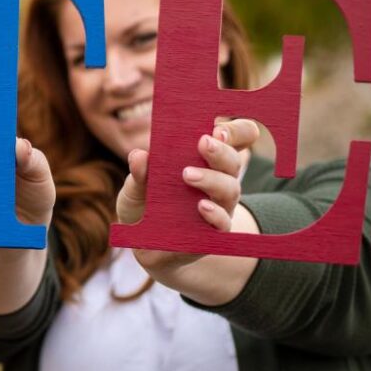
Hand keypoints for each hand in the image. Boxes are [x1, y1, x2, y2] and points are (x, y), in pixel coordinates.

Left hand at [117, 118, 259, 278]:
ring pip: (231, 189)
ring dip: (212, 179)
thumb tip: (139, 155)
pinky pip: (223, 223)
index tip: (217, 127)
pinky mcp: (213, 232)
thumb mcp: (136, 187)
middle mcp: (218, 180)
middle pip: (233, 161)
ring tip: (188, 175)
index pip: (235, 139)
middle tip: (204, 142)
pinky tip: (201, 207)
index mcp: (204, 160)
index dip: (234, 130)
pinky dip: (214, 214)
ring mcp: (219, 206)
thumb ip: (139, 172)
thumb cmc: (145, 204)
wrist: (143, 243)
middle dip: (221, 150)